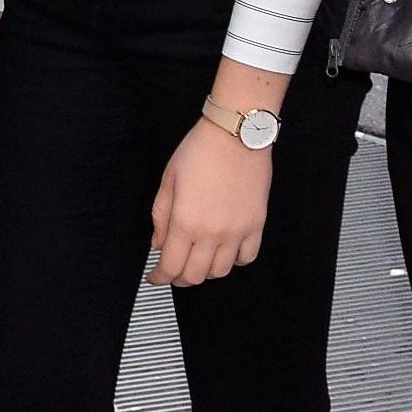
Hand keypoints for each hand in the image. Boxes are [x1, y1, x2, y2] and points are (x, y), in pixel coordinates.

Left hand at [148, 58, 285, 286]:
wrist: (236, 133)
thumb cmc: (199, 150)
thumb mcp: (168, 180)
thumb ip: (161, 216)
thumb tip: (158, 245)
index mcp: (186, 222)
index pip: (171, 266)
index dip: (159, 277)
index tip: (154, 276)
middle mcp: (213, 233)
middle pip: (195, 276)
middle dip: (180, 278)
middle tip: (173, 271)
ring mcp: (237, 231)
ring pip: (221, 272)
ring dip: (206, 271)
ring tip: (198, 258)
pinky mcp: (257, 225)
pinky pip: (247, 258)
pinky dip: (235, 261)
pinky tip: (225, 251)